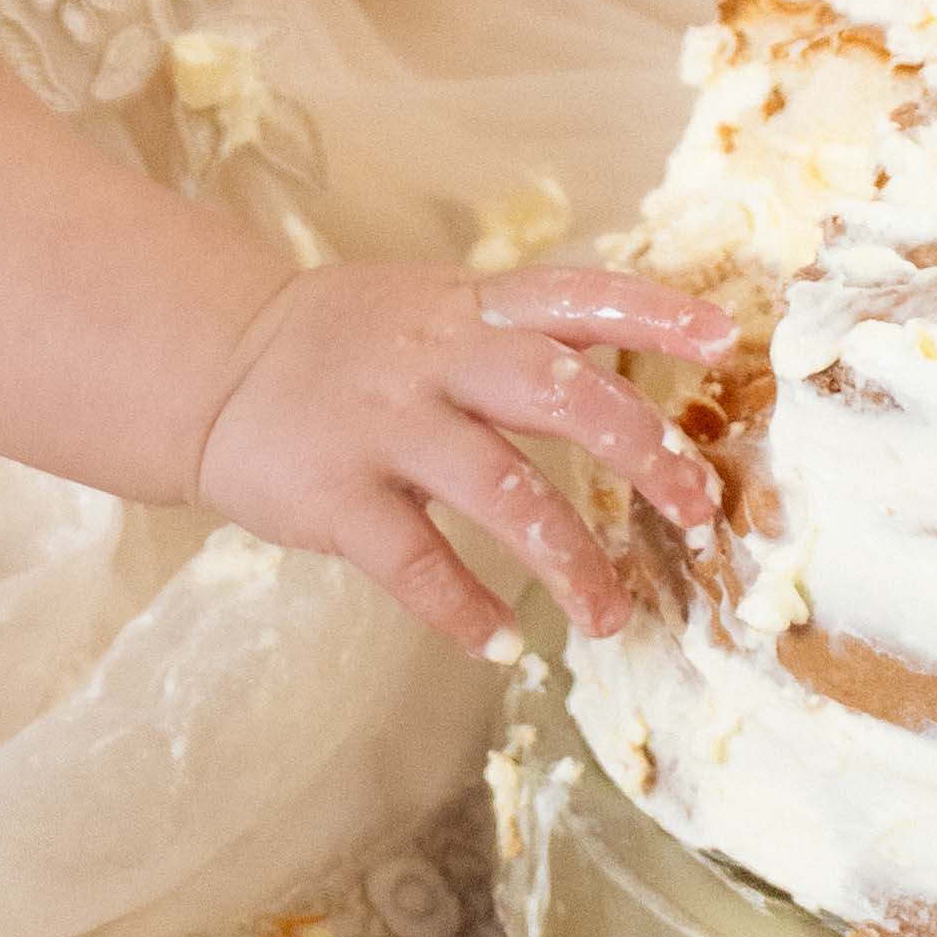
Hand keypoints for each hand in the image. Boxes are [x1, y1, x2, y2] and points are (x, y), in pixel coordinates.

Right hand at [193, 259, 733, 654]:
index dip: (650, 312)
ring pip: (501, 489)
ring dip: (568, 559)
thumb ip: (516, 334)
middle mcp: (436, 357)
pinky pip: (416, 562)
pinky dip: (466, 609)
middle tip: (697, 509)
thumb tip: (624, 368)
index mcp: (467, 307)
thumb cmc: (345, 342)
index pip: (575, 295)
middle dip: (641, 451)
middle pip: (559, 392)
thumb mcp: (431, 308)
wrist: (215, 362)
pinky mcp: (338, 496)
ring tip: (611, 617)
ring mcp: (386, 425)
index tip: (722, 340)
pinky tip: (503, 642)